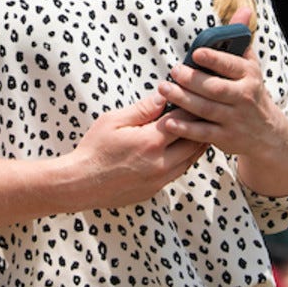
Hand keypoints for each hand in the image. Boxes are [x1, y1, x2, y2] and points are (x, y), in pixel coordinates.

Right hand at [63, 93, 208, 210]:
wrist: (82, 183)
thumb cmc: (95, 149)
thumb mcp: (114, 121)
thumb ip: (142, 109)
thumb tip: (162, 97)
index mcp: (151, 142)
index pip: (183, 120)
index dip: (191, 106)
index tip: (195, 97)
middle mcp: (161, 162)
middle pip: (194, 142)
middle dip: (200, 125)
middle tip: (205, 113)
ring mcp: (160, 179)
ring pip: (190, 160)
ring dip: (196, 144)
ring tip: (200, 129)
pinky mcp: (155, 189)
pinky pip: (179, 172)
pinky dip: (185, 159)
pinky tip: (182, 149)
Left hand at [154, 6, 285, 156]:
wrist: (267, 133)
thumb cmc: (250, 90)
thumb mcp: (250, 64)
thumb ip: (241, 37)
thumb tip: (243, 9)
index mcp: (250, 76)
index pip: (232, 66)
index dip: (214, 59)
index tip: (196, 53)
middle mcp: (244, 98)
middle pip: (215, 89)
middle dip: (192, 80)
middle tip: (173, 71)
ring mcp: (235, 120)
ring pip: (206, 110)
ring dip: (183, 100)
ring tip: (164, 89)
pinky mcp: (226, 138)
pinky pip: (203, 133)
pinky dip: (185, 128)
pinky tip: (168, 120)